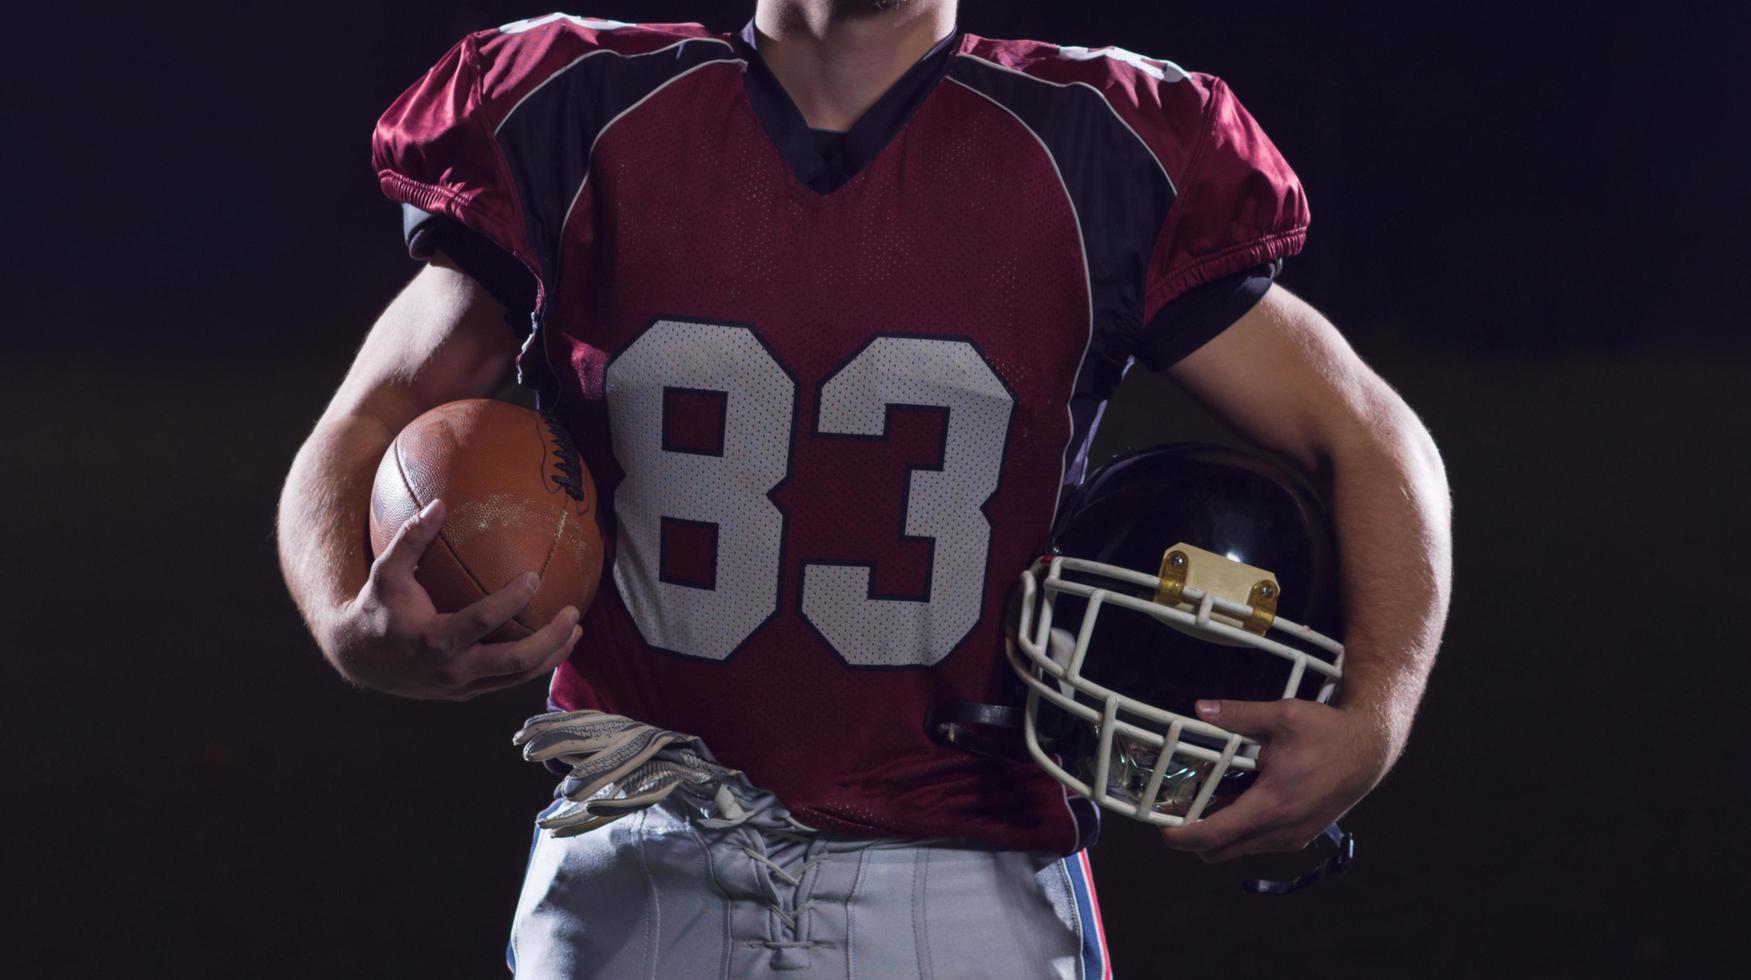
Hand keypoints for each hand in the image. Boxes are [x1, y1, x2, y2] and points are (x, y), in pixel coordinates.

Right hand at [324, 499, 581, 699]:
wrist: (359, 659)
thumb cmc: (376, 608)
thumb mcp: (386, 572)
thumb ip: (410, 539)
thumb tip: (439, 503)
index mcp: (433, 640)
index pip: (481, 622)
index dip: (510, 602)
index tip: (534, 578)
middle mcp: (451, 670)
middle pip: (513, 662)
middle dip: (549, 640)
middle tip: (573, 614)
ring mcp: (461, 687)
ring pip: (516, 678)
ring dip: (551, 656)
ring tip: (576, 630)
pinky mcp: (466, 694)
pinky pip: (508, 681)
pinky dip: (535, 664)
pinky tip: (555, 642)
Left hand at [1158, 698, 1390, 861]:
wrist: (1369, 750)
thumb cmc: (1327, 732)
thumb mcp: (1282, 715)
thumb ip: (1238, 715)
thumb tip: (1201, 709)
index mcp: (1271, 805)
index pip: (1214, 836)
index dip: (1181, 837)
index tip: (1162, 829)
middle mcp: (1280, 830)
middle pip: (1219, 852)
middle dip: (1194, 837)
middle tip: (1179, 808)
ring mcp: (1291, 838)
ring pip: (1239, 849)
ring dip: (1218, 833)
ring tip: (1209, 798)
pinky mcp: (1299, 837)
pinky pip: (1258, 843)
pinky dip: (1241, 830)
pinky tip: (1239, 798)